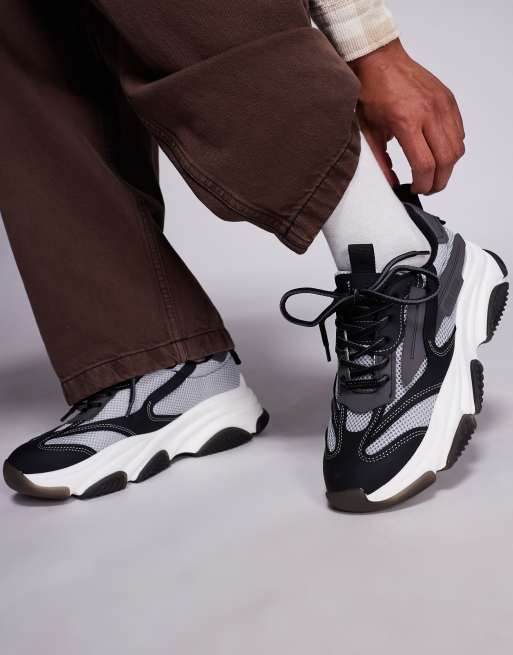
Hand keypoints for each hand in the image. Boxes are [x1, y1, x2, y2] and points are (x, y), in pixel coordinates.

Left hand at [349, 39, 464, 193]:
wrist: (379, 59)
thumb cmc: (370, 93)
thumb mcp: (367, 131)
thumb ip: (379, 161)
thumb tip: (393, 184)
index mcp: (406, 121)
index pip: (424, 165)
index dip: (421, 184)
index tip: (415, 189)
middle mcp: (428, 112)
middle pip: (446, 160)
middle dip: (438, 181)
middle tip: (427, 188)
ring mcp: (442, 104)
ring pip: (457, 147)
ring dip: (448, 167)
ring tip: (433, 173)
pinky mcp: (448, 99)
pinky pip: (459, 131)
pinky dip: (452, 147)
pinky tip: (438, 152)